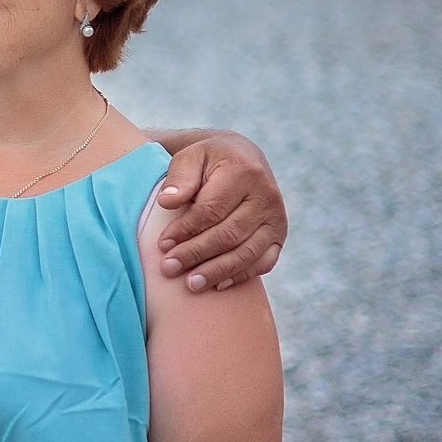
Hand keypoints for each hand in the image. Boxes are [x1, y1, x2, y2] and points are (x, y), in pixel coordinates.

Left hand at [155, 131, 285, 291]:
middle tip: (169, 268)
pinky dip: (241, 275)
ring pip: (247, 252)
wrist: (242, 159)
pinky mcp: (279, 236)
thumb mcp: (191, 157)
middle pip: (229, 234)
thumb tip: (167, 202)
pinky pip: (263, 262)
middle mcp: (266, 196)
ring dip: (217, 271)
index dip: (186, 229)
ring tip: (191, 284)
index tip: (163, 244)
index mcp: (244, 171)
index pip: (212, 209)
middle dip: (197, 254)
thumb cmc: (209, 161)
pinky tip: (218, 285)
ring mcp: (276, 218)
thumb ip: (179, 177)